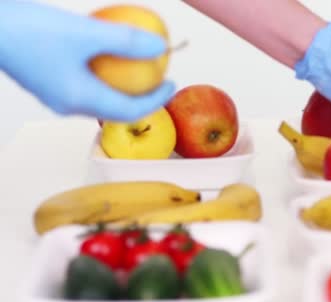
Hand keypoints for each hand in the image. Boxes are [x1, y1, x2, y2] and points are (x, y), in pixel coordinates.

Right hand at [0, 1, 174, 121]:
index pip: (130, 111)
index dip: (156, 100)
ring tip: (140, 67)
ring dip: (123, 85)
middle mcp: (67, 104)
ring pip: (100, 96)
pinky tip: (108, 51)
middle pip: (116, 108)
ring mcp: (55, 94)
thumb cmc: (27, 29)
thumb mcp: (85, 33)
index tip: (173, 84)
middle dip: (142, 96)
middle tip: (160, 78)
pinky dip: (104, 73)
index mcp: (79, 100)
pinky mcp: (47, 80)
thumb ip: (125, 41)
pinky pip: (85, 82)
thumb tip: (160, 47)